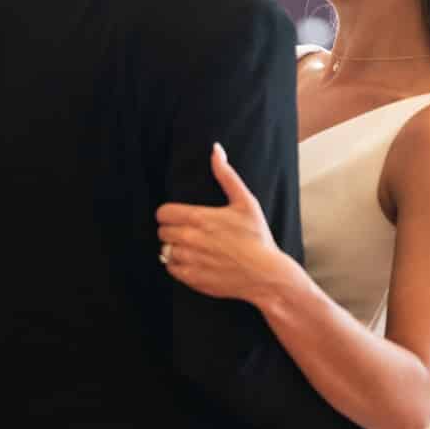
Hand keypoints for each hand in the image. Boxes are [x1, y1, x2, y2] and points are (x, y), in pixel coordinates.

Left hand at [155, 144, 293, 303]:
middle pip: (162, 231)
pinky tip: (195, 261)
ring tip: (194, 248)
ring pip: (165, 250)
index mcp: (200, 218)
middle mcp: (190, 239)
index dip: (169, 214)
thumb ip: (226, 175)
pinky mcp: (191, 278)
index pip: (163, 213)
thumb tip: (216, 150)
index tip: (179, 217)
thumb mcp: (246, 202)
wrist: (266, 275)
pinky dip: (178, 265)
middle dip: (173, 230)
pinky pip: (171, 268)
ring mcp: (190, 260)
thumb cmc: (257, 238)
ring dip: (175, 248)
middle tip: (190, 233)